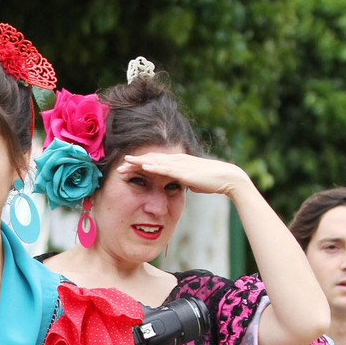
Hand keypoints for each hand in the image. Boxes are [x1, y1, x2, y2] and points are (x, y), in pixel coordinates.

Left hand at [123, 152, 248, 197]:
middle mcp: (177, 160)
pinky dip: (154, 167)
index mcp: (177, 163)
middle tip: (119, 164)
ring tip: (125, 163)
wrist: (226, 178)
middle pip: (151, 159)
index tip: (127, 167)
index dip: (140, 163)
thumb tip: (178, 185)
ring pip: (155, 161)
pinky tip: (143, 167)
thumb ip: (183, 181)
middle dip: (134, 161)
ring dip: (139, 162)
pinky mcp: (184, 171)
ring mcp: (180, 164)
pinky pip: (166, 168)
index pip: (155, 161)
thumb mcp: (192, 181)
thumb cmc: (211, 181)